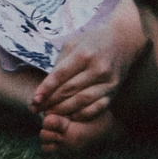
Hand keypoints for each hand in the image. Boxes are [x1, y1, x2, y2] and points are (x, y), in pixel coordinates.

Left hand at [32, 0, 145, 119]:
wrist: (123, 41)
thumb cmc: (92, 42)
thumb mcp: (73, 44)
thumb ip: (60, 64)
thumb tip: (45, 86)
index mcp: (84, 54)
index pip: (61, 75)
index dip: (46, 89)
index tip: (34, 100)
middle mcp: (97, 68)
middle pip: (70, 90)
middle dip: (51, 102)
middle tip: (37, 110)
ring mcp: (108, 81)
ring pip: (83, 101)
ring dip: (64, 111)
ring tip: (50, 115)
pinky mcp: (114, 91)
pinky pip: (97, 107)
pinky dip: (83, 115)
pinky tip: (71, 117)